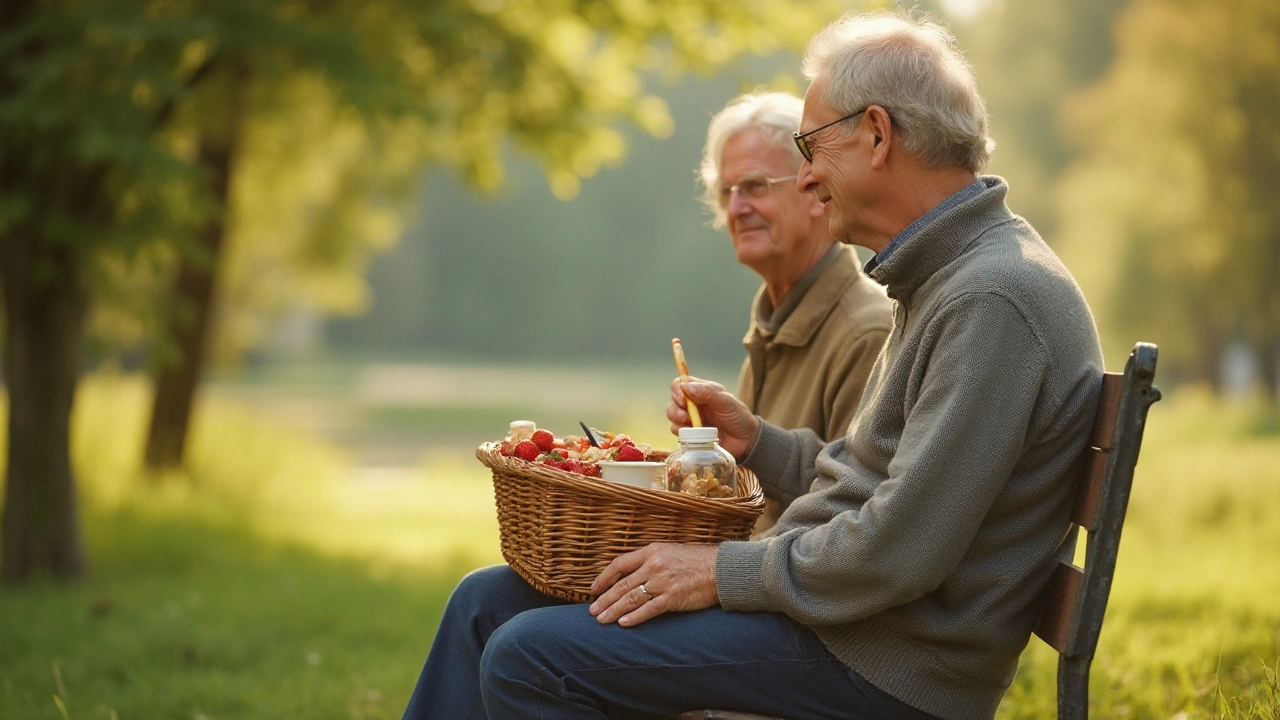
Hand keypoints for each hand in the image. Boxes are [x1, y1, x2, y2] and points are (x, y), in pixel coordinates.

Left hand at [588, 543, 718, 626]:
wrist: (721, 569)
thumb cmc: (697, 561)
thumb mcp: (670, 552)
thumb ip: (650, 560)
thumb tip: (630, 574)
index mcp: (651, 551)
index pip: (620, 564)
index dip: (604, 577)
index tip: (594, 589)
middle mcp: (654, 565)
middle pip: (622, 584)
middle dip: (605, 599)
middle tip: (592, 611)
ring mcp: (663, 581)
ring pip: (631, 598)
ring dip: (614, 610)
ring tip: (602, 620)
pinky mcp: (673, 597)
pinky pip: (649, 609)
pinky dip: (634, 617)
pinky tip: (623, 623)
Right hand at [666, 377, 760, 459]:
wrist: (746, 441)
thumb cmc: (738, 417)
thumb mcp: (726, 402)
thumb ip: (707, 392)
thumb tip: (685, 387)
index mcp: (701, 391)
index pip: (680, 384)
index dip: (677, 390)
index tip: (683, 399)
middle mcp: (692, 404)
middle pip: (672, 401)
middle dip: (675, 409)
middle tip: (686, 417)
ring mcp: (690, 420)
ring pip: (672, 418)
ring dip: (679, 422)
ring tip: (694, 428)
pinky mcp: (690, 435)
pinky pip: (677, 433)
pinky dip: (683, 435)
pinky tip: (696, 437)